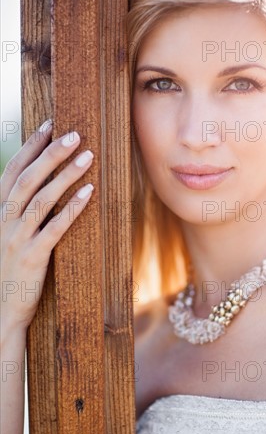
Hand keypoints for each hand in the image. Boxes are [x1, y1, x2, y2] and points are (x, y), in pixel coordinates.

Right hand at [0, 120, 94, 331]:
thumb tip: (44, 183)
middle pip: (28, 178)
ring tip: (88, 156)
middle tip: (75, 134)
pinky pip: (55, 227)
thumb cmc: (11, 268)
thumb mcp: (9, 234)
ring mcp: (17, 238)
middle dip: (51, 153)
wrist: (1, 309)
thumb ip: (22, 209)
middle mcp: (4, 220)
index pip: (13, 170)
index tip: (50, 124)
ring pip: (41, 198)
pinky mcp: (33, 256)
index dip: (30, 146)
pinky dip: (71, 208)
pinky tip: (88, 192)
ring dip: (65, 175)